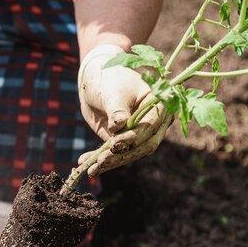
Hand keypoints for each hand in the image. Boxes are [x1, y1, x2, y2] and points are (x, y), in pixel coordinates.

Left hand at [78, 44, 170, 175]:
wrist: (96, 77)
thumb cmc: (109, 78)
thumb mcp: (113, 91)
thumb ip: (117, 109)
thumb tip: (119, 126)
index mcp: (159, 105)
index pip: (150, 126)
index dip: (133, 137)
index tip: (114, 144)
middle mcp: (154, 123)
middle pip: (142, 146)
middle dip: (121, 156)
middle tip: (100, 161)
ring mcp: (139, 134)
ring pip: (129, 154)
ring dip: (110, 163)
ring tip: (90, 169)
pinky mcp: (123, 141)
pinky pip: (115, 155)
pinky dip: (101, 162)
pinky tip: (88, 168)